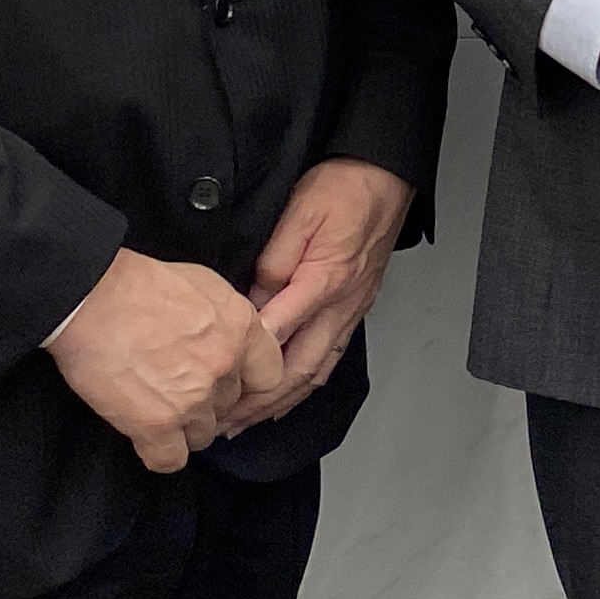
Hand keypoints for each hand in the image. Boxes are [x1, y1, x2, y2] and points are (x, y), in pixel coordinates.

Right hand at [48, 250, 286, 473]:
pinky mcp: (156, 425)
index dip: (247, 383)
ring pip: (203, 434)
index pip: (269, 376)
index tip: (227, 383)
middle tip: (178, 388)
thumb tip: (233, 342)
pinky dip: (160, 454)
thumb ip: (229, 320)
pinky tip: (147, 438)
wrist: (89, 298)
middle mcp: (225, 365)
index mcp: (242, 327)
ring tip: (157, 408)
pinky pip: (171, 460)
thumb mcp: (205, 285)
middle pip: (230, 404)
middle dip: (209, 401)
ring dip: (184, 427)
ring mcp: (193, 398)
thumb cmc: (139, 284)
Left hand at [221, 158, 415, 432]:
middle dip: (258, 403)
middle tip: (222, 424)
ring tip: (246, 423)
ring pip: (315, 372)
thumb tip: (251, 302)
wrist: (387, 175)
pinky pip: (330, 359)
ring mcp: (352, 310)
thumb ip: (273, 261)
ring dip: (279, 402)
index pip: (279, 335)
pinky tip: (287, 398)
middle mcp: (341, 305)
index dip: (245, 367)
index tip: (212, 389)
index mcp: (324, 280)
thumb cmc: (344, 187)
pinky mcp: (356, 308)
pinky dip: (305, 386)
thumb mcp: (298, 213)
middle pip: (298, 369)